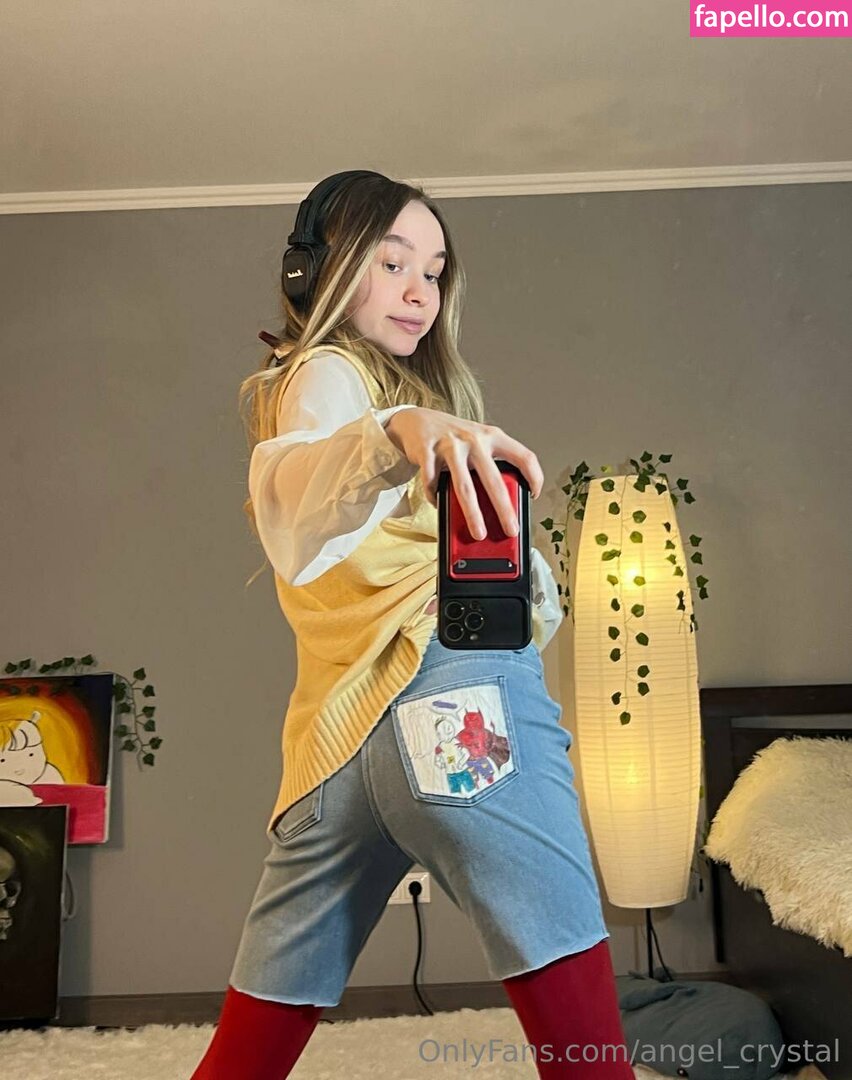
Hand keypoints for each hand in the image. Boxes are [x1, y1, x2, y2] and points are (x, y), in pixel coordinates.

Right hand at [385, 407, 543, 540]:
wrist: (418, 420)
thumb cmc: (454, 437)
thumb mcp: (478, 442)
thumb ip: (490, 464)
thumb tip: (501, 503)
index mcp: (492, 436)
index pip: (523, 456)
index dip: (534, 476)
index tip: (534, 494)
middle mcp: (474, 440)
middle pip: (493, 480)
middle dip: (504, 509)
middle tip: (511, 529)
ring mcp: (450, 445)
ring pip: (464, 487)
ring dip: (473, 514)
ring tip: (479, 532)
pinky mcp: (428, 451)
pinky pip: (433, 482)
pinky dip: (435, 496)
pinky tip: (438, 501)